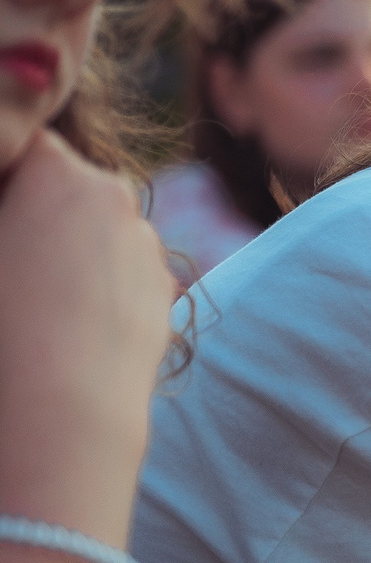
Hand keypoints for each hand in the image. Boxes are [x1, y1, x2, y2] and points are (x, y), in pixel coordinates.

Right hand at [0, 134, 174, 538]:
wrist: (60, 416)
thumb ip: (2, 207)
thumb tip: (11, 218)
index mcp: (63, 174)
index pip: (27, 146)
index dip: (5, 177)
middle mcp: (118, 200)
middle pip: (68, 186)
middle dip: (37, 210)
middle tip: (10, 260)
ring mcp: (148, 248)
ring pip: (98, 231)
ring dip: (70, 247)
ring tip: (30, 302)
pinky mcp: (164, 294)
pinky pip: (120, 274)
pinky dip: (95, 286)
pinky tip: (63, 327)